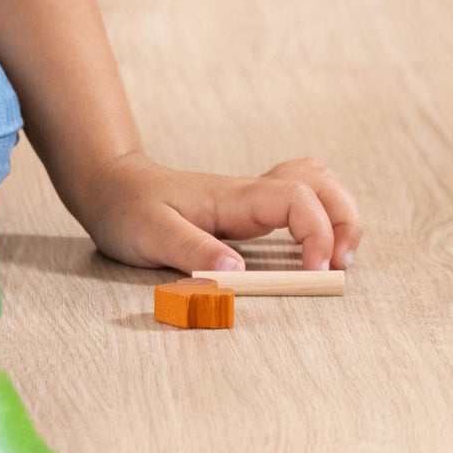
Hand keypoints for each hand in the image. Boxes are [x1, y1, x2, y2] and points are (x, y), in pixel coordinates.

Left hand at [70, 151, 363, 273]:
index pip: (295, 198)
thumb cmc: (126, 209)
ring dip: (339, 216)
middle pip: (320, 182)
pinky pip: (300, 198)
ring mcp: (250, 199)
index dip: (316, 232)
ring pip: (315, 183)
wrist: (108, 184)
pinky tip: (315, 247)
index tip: (313, 270)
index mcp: (230, 197)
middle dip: (344, 220)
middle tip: (338, 265)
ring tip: (336, 257)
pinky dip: (321, 217)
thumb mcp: (149, 233)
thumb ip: (190, 249)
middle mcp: (248, 193)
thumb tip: (234, 269)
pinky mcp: (247, 210)